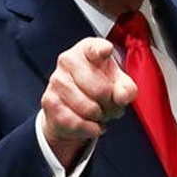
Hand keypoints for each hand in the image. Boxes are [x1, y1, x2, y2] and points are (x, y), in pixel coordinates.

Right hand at [40, 37, 136, 166]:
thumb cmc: (98, 87)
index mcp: (87, 49)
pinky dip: (89, 128)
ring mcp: (56, 80)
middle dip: (110, 104)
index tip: (107, 51)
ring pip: (87, 108)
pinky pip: (75, 122)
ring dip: (99, 117)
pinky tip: (93, 125)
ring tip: (99, 114)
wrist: (73, 108)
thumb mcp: (118, 85)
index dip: (102, 50)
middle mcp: (68, 60)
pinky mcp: (49, 101)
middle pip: (100, 89)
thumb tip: (122, 96)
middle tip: (109, 105)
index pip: (95, 47)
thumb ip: (127, 89)